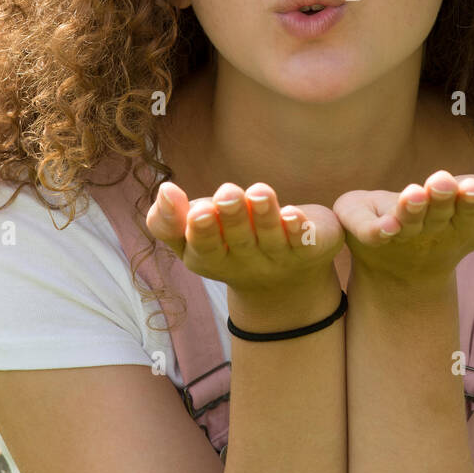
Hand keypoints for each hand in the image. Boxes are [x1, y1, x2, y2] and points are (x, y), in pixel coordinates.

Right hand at [146, 179, 344, 299]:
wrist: (284, 283)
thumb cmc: (227, 246)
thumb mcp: (191, 237)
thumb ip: (169, 219)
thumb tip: (164, 190)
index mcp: (212, 258)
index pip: (202, 247)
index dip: (200, 229)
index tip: (198, 209)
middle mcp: (246, 261)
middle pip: (238, 239)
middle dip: (232, 217)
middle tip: (227, 193)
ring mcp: (278, 257)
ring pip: (271, 236)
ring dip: (264, 214)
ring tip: (259, 192)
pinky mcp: (309, 250)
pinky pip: (305, 242)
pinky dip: (300, 229)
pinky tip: (296, 215)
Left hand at [332, 157, 473, 288]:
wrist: (399, 268)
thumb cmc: (446, 224)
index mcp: (464, 223)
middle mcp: (432, 231)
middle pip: (440, 215)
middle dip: (442, 200)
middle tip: (441, 182)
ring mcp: (399, 234)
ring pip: (407, 222)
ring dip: (410, 210)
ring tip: (413, 194)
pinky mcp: (367, 233)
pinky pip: (370, 231)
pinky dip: (376, 229)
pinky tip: (384, 227)